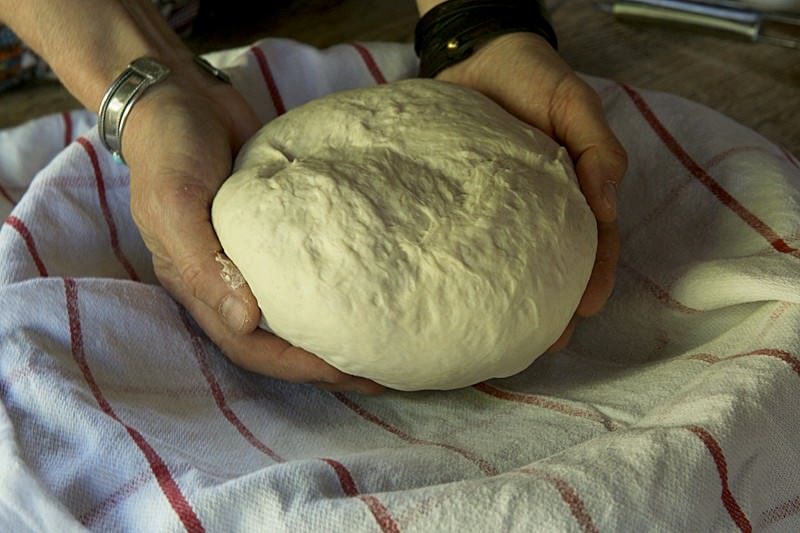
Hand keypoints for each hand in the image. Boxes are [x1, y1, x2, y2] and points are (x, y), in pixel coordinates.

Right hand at [123, 64, 383, 393]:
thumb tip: (246, 322)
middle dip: (326, 362)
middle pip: (281, 340)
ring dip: (335, 332)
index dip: (298, 366)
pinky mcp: (281, 231)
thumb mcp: (174, 204)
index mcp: (200, 287)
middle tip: (380, 371)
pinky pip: (310, 269)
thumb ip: (202, 265)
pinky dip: (337, 285)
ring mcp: (257, 258)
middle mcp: (230, 282)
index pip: (252, 346)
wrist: (183, 97)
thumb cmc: (170, 151)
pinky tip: (371, 289)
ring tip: (382, 342)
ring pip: (298, 310)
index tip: (348, 372)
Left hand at [436, 32, 627, 350]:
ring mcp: (496, 208)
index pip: (592, 243)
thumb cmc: (534, 77)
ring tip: (498, 336)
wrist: (476, 54)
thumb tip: (607, 203)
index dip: (592, 279)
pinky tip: (454, 293)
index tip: (583, 313)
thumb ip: (597, 147)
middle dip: (550, 307)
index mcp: (572, 190)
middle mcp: (536, 207)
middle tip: (540, 345)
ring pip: (507, 260)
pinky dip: (466, 267)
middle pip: (550, 264)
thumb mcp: (575, 102)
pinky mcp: (460, 201)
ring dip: (509, 299)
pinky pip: (465, 237)